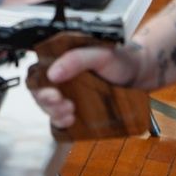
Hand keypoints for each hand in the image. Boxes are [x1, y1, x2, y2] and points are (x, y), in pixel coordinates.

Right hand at [28, 43, 143, 129]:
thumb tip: (53, 72)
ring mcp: (67, 91)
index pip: (36, 71)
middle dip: (45, 101)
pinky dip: (60, 120)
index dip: (37, 84)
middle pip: (38, 90)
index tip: (52, 93)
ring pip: (47, 105)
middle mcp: (61, 73)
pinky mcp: (75, 105)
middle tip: (61, 102)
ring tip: (70, 111)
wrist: (139, 74)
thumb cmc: (120, 59)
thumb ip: (76, 59)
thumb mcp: (100, 54)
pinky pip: (58, 116)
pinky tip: (70, 119)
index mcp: (62, 56)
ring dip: (53, 111)